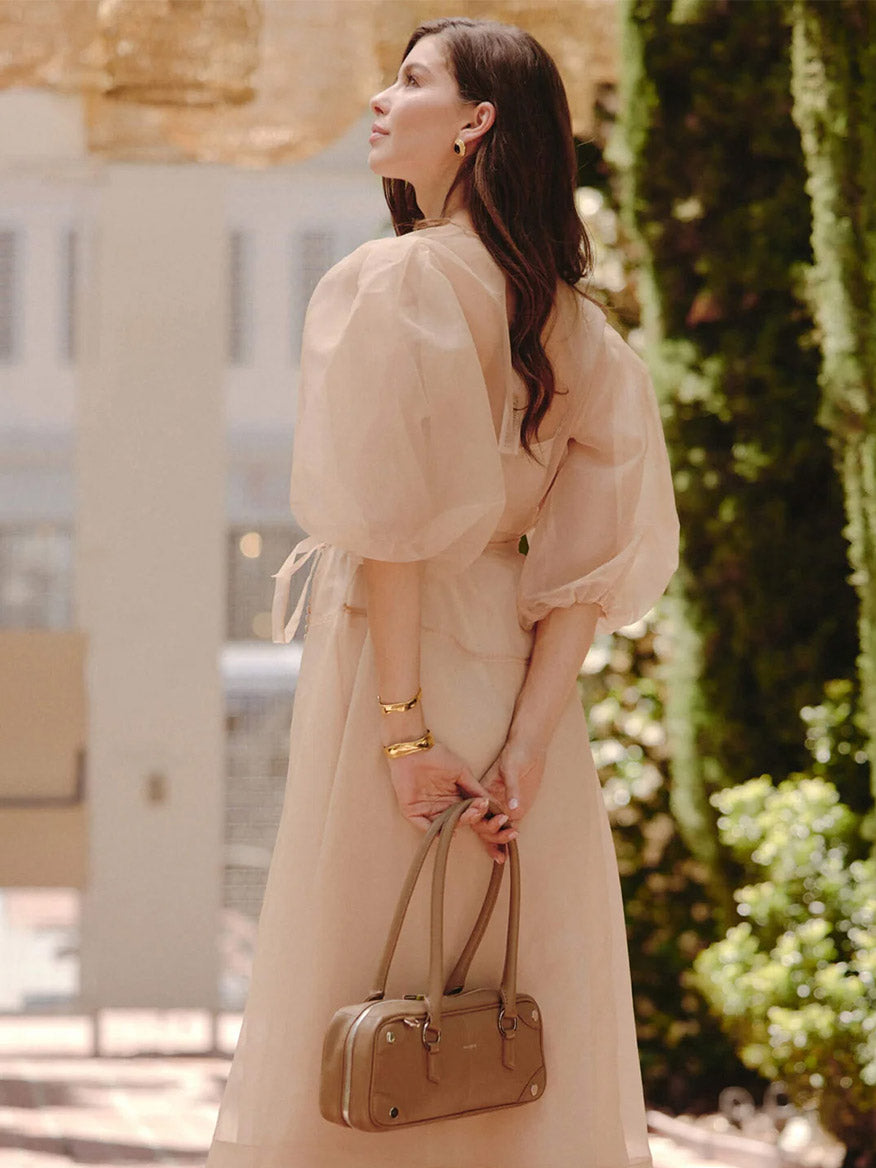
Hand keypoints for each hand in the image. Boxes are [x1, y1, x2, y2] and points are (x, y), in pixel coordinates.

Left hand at [387, 739, 492, 832]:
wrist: (415, 749)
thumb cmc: (438, 756)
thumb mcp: (462, 772)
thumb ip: (476, 789)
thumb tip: (493, 803)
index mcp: (454, 798)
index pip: (469, 811)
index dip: (479, 812)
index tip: (489, 809)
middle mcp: (442, 806)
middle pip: (459, 820)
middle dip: (471, 817)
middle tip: (478, 810)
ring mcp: (428, 810)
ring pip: (445, 825)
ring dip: (458, 824)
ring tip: (468, 815)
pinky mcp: (413, 812)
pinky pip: (425, 826)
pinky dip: (437, 831)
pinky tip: (449, 830)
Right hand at [468, 735, 546, 862]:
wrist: (530, 746)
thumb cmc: (517, 752)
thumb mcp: (512, 768)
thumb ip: (512, 788)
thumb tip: (512, 810)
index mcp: (483, 790)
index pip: (476, 812)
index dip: (481, 824)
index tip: (495, 828)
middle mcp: (490, 800)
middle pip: (483, 824)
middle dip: (491, 836)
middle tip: (507, 837)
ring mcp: (502, 805)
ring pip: (494, 829)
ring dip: (497, 842)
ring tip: (505, 852)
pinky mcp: (516, 808)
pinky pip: (509, 826)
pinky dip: (507, 839)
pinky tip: (508, 852)